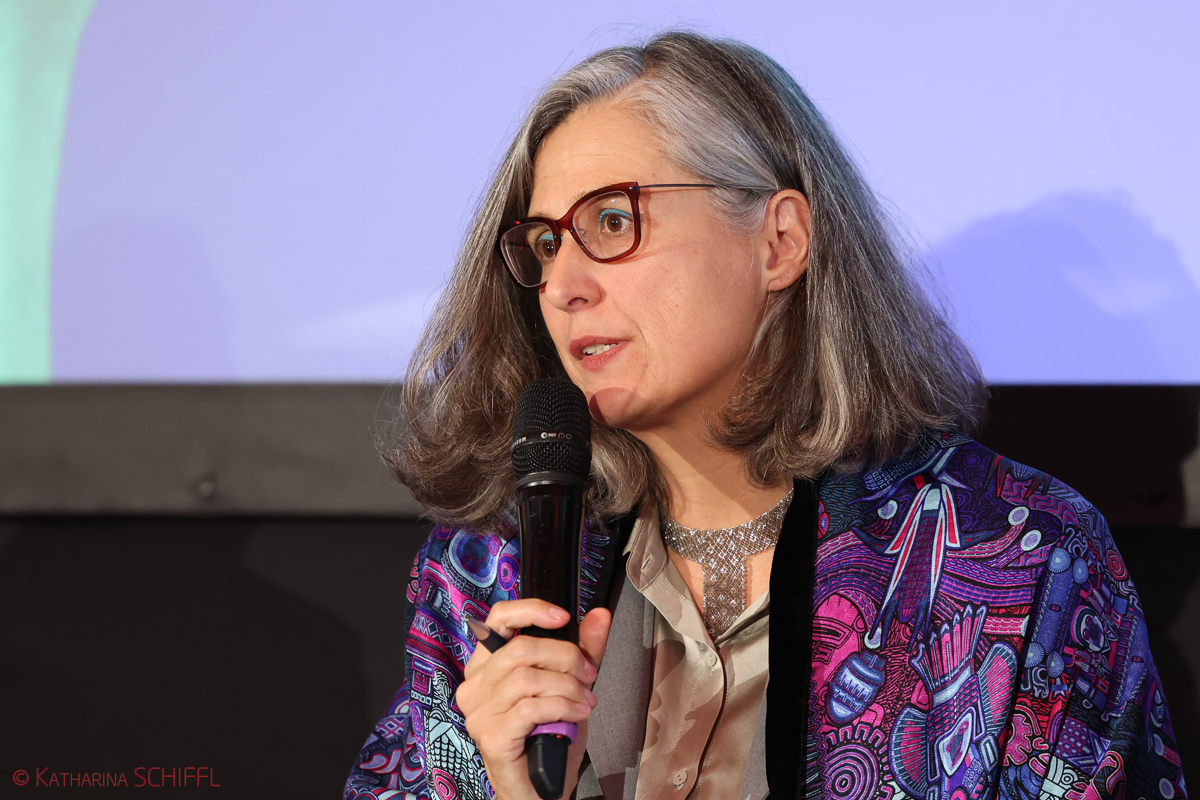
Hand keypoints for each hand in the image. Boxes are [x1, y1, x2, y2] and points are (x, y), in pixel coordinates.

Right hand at [457, 599, 611, 799]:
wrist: (542, 785)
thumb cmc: (549, 734)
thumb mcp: (569, 683)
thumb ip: (584, 649)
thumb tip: (599, 615)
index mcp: (487, 665)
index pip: (498, 619)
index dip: (530, 610)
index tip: (563, 617)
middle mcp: (475, 684)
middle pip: (521, 649)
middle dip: (565, 657)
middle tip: (588, 674)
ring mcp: (479, 711)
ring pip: (527, 678)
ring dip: (567, 686)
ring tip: (585, 699)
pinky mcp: (491, 734)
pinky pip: (530, 707)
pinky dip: (562, 706)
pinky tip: (577, 713)